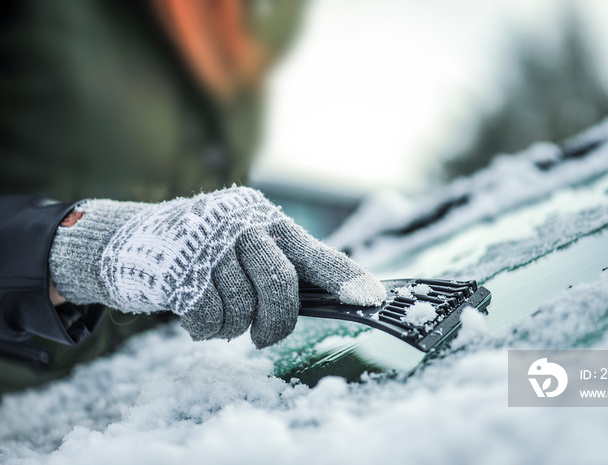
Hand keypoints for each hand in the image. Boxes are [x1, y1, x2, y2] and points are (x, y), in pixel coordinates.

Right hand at [49, 187, 384, 347]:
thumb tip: (327, 299)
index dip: (347, 279)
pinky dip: (206, 329)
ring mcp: (208, 244)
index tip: (373, 300)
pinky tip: (195, 318)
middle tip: (264, 335)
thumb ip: (281, 265)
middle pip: (281, 284)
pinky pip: (209, 317)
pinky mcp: (177, 269)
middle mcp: (242, 224)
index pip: (316, 254)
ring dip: (233, 326)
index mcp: (267, 221)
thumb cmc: (201, 251)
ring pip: (243, 307)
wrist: (128, 240)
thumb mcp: (243, 244)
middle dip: (276, 321)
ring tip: (219, 317)